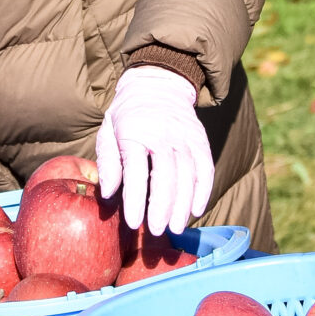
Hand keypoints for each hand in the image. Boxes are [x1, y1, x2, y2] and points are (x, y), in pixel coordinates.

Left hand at [94, 65, 212, 235]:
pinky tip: (196, 210)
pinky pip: (206, 168)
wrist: (157, 85)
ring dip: (183, 205)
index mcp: (134, 132)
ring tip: (176, 227)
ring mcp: (185, 137)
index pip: (136, 171)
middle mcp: (163, 134)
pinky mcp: (200, 140)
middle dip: (162, 207)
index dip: (136, 199)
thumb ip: (108, 162)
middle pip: (166, 176)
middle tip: (157, 231)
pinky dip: (204, 191)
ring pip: (189, 175)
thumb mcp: (108, 132)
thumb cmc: (127, 116)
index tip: (134, 223)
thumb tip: (109, 194)